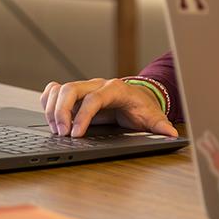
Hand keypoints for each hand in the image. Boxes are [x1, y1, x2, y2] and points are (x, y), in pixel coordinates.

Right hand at [39, 77, 176, 138]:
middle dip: (62, 112)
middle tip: (62, 133)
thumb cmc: (143, 107)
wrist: (139, 97)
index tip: (76, 134)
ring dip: (52, 109)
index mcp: (115, 89)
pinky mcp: (75, 94)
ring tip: (56, 130)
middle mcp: (97, 85)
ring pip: (59, 89)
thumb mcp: (153, 116)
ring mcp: (84, 88)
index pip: (94, 99)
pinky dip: (48, 102)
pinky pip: (54, 91)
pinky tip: (51, 119)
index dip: (83, 116)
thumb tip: (171, 134)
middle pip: (71, 89)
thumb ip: (160, 126)